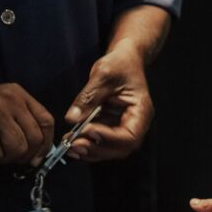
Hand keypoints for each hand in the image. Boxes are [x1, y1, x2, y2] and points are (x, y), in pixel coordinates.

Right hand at [0, 83, 53, 165]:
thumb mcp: (1, 107)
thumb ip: (22, 123)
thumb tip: (39, 155)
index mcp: (17, 93)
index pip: (46, 121)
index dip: (46, 144)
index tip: (37, 157)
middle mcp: (9, 100)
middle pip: (35, 138)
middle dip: (24, 155)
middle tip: (7, 155)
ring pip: (18, 149)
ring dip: (5, 157)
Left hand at [64, 39, 153, 161]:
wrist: (124, 60)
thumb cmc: (120, 64)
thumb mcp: (104, 74)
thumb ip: (88, 97)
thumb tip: (73, 119)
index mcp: (141, 111)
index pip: (130, 135)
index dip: (109, 138)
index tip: (88, 129)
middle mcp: (136, 124)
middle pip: (121, 148)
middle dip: (97, 149)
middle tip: (75, 144)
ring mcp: (123, 127)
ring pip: (111, 150)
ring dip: (90, 151)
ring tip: (70, 146)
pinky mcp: (112, 128)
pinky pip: (102, 143)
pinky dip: (88, 146)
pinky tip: (72, 143)